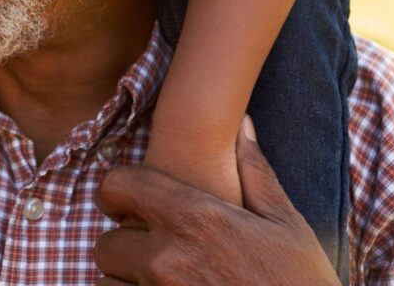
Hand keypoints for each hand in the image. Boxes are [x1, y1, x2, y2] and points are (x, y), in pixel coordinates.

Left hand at [95, 119, 339, 284]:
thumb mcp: (287, 227)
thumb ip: (255, 173)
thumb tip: (243, 124)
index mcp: (196, 220)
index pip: (117, 186)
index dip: (118, 193)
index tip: (129, 205)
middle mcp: (169, 259)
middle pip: (106, 244)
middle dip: (124, 248)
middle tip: (148, 255)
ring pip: (108, 285)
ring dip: (125, 285)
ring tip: (157, 285)